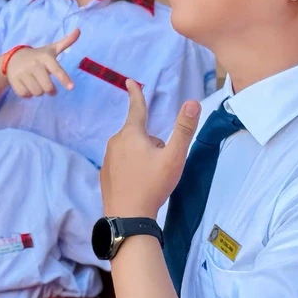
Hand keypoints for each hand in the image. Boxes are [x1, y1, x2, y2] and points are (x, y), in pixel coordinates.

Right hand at [5, 28, 79, 97]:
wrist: (13, 57)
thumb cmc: (37, 56)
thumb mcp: (51, 49)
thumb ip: (66, 42)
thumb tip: (79, 30)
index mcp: (45, 57)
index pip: (56, 70)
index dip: (64, 79)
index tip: (71, 87)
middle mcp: (34, 64)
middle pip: (47, 87)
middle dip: (51, 91)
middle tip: (51, 90)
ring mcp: (22, 72)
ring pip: (36, 92)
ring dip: (39, 92)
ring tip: (38, 85)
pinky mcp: (13, 79)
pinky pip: (25, 94)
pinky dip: (28, 94)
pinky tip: (28, 87)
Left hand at [101, 81, 199, 218]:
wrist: (128, 216)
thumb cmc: (152, 184)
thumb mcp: (173, 157)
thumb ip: (184, 129)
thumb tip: (192, 103)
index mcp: (131, 134)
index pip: (136, 108)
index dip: (136, 94)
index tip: (129, 81)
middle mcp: (115, 142)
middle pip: (140, 134)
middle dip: (153, 144)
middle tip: (160, 165)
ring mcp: (108, 158)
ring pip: (132, 149)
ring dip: (144, 157)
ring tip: (150, 177)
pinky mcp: (105, 173)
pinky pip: (124, 163)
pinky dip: (133, 169)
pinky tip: (138, 184)